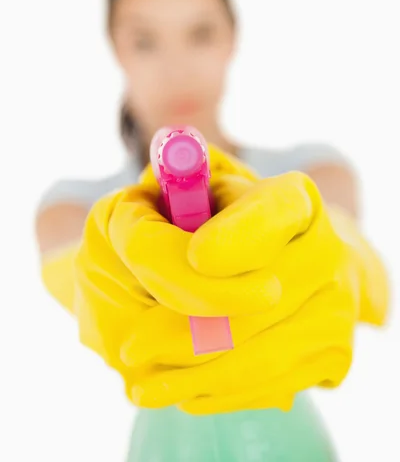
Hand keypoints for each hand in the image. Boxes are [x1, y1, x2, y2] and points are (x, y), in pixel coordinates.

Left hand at [75, 147, 388, 412]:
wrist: (296, 267)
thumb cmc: (235, 228)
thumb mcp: (204, 200)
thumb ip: (176, 200)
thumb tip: (142, 214)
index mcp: (293, 199)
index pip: (272, 213)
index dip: (238, 236)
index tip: (199, 256)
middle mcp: (327, 249)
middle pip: (259, 298)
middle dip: (187, 328)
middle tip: (129, 349)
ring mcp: (337, 304)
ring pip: (260, 352)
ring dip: (194, 374)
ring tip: (141, 389)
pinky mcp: (335, 353)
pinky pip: (274, 384)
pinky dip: (224, 394)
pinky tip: (185, 397)